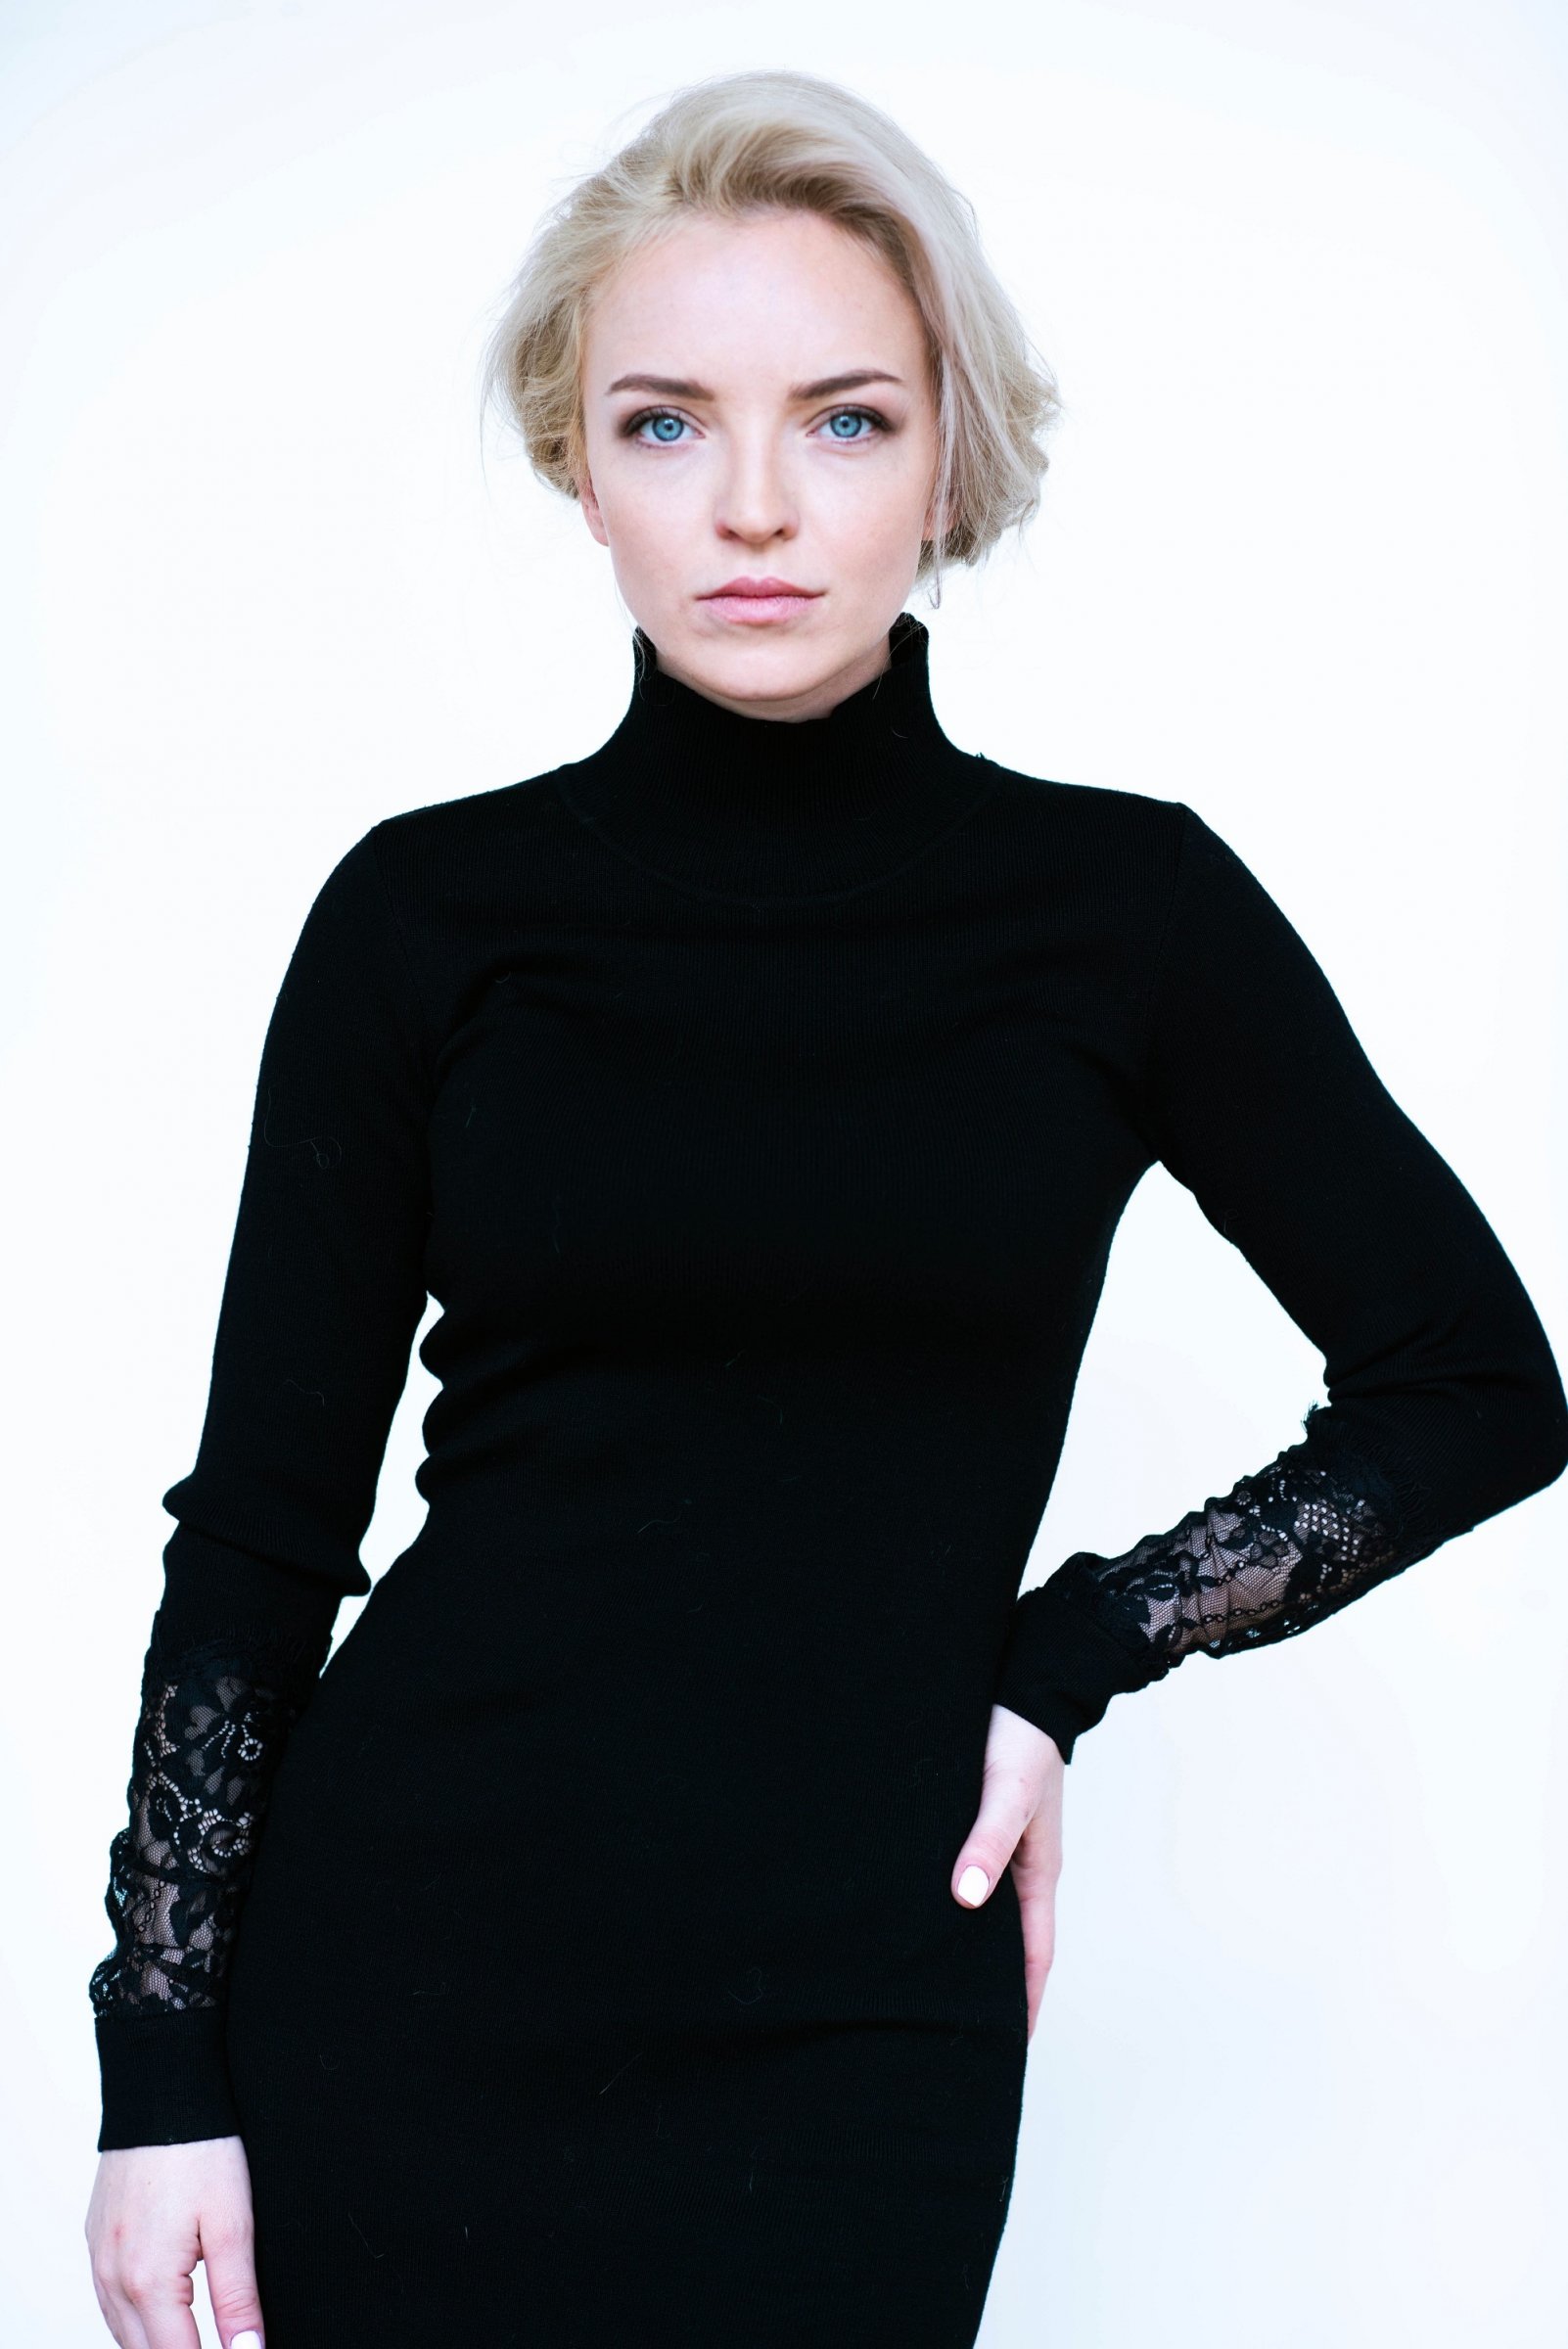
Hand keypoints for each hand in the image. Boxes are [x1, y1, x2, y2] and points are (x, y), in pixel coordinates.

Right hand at [85, 2136, 264, 2348]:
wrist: (160, 2092)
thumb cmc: (200, 2151)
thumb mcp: (233, 2224)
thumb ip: (237, 2297)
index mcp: (148, 2281)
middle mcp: (114, 2279)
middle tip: (224, 2342)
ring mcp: (100, 2260)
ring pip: (123, 2333)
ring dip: (157, 2342)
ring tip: (195, 2334)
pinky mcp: (96, 2241)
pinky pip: (110, 2301)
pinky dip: (135, 2318)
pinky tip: (162, 2311)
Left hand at [950, 1702, 1064, 2042]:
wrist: (1023, 1682)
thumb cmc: (1021, 1737)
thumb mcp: (1005, 1792)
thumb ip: (987, 1842)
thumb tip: (966, 1899)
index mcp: (1038, 1871)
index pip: (1034, 1955)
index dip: (1023, 2003)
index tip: (1006, 2049)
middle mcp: (1019, 1866)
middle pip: (1009, 1942)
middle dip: (993, 1988)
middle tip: (960, 2032)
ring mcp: (996, 1845)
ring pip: (983, 1911)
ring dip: (967, 1949)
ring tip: (931, 1987)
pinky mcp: (971, 1821)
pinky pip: (964, 1876)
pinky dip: (949, 1904)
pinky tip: (917, 1914)